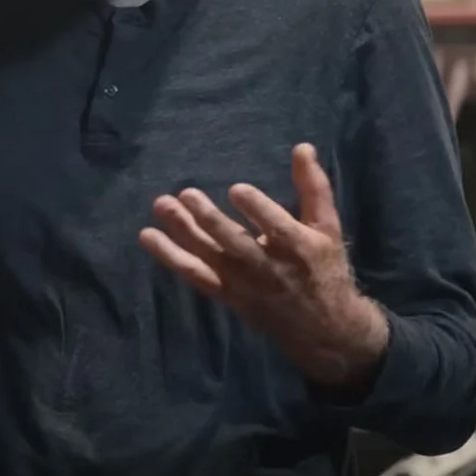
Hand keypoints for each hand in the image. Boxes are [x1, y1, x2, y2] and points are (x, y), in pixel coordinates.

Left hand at [139, 143, 389, 389]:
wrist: (324, 329)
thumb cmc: (324, 268)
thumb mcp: (327, 228)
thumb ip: (313, 187)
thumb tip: (302, 147)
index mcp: (298, 248)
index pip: (276, 228)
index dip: (257, 209)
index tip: (236, 189)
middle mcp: (268, 267)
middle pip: (234, 243)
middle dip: (209, 219)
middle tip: (185, 193)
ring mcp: (244, 283)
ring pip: (209, 257)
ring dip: (182, 232)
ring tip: (161, 205)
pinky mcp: (226, 294)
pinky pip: (195, 275)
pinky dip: (170, 257)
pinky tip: (148, 237)